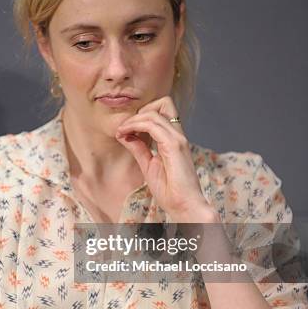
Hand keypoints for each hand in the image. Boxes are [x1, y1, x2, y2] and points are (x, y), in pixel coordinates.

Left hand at [115, 96, 217, 222]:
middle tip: (125, 128)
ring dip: (133, 119)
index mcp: (174, 139)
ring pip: (155, 111)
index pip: (162, 111)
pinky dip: (135, 126)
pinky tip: (126, 135)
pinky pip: (153, 125)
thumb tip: (127, 135)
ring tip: (122, 131)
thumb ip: (139, 149)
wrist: (185, 206)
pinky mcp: (175, 146)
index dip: (142, 115)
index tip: (125, 129)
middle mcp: (178, 135)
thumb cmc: (171, 191)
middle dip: (140, 111)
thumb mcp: (149, 166)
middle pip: (162, 102)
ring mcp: (178, 139)